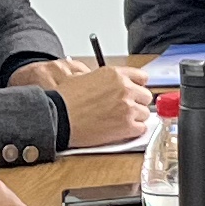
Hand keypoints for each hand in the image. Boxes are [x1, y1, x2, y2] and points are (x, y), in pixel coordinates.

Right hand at [25, 51, 151, 144]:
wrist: (58, 117)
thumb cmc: (65, 99)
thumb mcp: (85, 77)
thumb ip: (106, 80)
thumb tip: (114, 85)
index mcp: (115, 74)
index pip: (142, 77)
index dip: (138, 86)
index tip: (135, 92)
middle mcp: (125, 88)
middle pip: (146, 96)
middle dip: (137, 103)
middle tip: (125, 109)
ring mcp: (128, 107)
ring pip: (145, 114)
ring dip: (135, 118)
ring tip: (119, 121)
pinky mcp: (127, 126)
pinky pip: (141, 129)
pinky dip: (133, 131)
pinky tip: (121, 130)